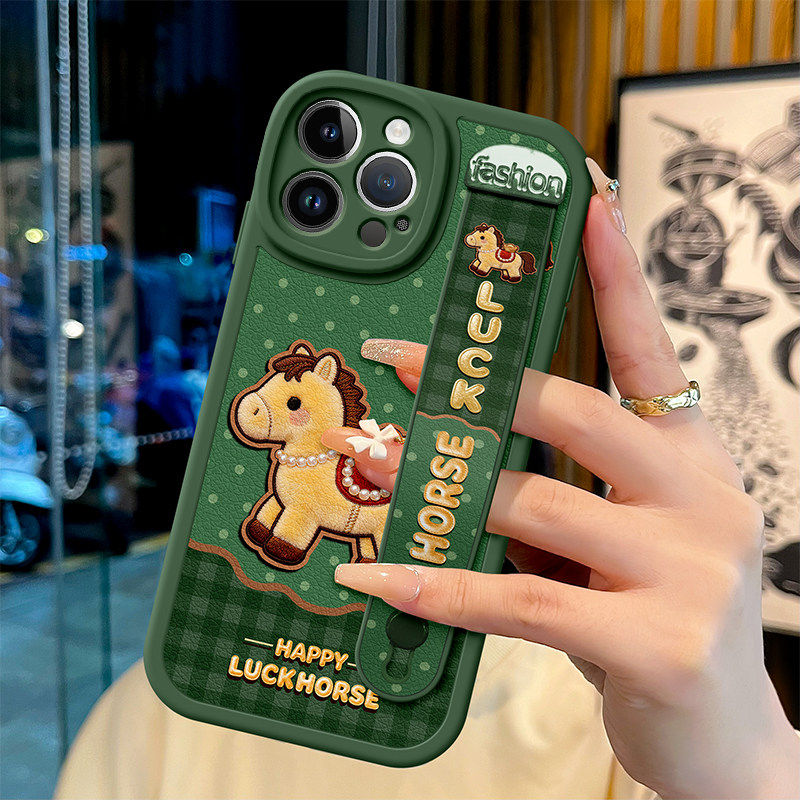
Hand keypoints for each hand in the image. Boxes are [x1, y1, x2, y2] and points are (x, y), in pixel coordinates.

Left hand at [325, 184, 799, 797]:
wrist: (727, 739)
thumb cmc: (658, 618)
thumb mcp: (621, 537)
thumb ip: (563, 491)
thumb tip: (458, 458)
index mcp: (692, 454)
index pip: (649, 345)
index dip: (614, 271)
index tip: (585, 200)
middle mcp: (701, 494)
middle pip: (570, 411)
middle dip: (473, 388)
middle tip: (395, 361)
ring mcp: (688, 569)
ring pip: (533, 506)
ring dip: (441, 495)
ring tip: (371, 481)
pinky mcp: (656, 641)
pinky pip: (517, 601)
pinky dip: (438, 588)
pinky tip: (377, 578)